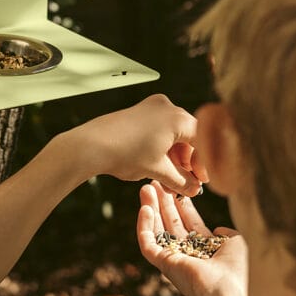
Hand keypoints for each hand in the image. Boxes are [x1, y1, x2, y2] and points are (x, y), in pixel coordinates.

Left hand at [61, 94, 207, 195]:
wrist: (91, 145)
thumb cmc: (124, 153)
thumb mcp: (158, 170)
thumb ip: (182, 180)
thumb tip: (194, 188)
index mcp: (177, 117)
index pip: (203, 140)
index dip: (204, 163)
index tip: (201, 180)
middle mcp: (166, 107)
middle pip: (188, 136)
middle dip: (188, 162)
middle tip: (187, 183)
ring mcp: (151, 107)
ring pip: (173, 135)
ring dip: (174, 158)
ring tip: (169, 181)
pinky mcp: (138, 113)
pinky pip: (159, 130)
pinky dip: (162, 149)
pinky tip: (158, 169)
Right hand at [136, 181, 247, 295]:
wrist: (235, 292)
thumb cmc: (242, 270)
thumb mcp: (237, 243)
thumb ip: (227, 233)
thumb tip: (218, 229)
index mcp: (207, 252)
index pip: (190, 224)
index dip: (182, 205)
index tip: (176, 186)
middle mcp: (189, 257)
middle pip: (171, 224)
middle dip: (164, 203)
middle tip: (156, 182)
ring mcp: (175, 261)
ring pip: (157, 231)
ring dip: (151, 209)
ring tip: (146, 188)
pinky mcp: (164, 265)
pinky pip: (148, 244)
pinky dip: (144, 226)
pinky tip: (145, 208)